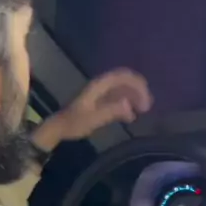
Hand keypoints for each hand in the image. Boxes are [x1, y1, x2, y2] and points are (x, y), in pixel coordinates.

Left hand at [32, 69, 152, 151]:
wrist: (59, 128)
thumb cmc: (74, 123)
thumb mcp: (93, 119)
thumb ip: (111, 111)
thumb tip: (128, 105)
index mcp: (98, 86)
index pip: (121, 76)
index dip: (136, 84)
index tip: (145, 97)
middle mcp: (101, 86)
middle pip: (124, 81)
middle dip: (137, 91)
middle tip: (146, 106)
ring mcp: (100, 93)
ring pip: (122, 89)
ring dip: (133, 97)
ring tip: (142, 111)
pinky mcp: (99, 101)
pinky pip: (117, 98)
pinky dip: (126, 104)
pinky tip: (131, 116)